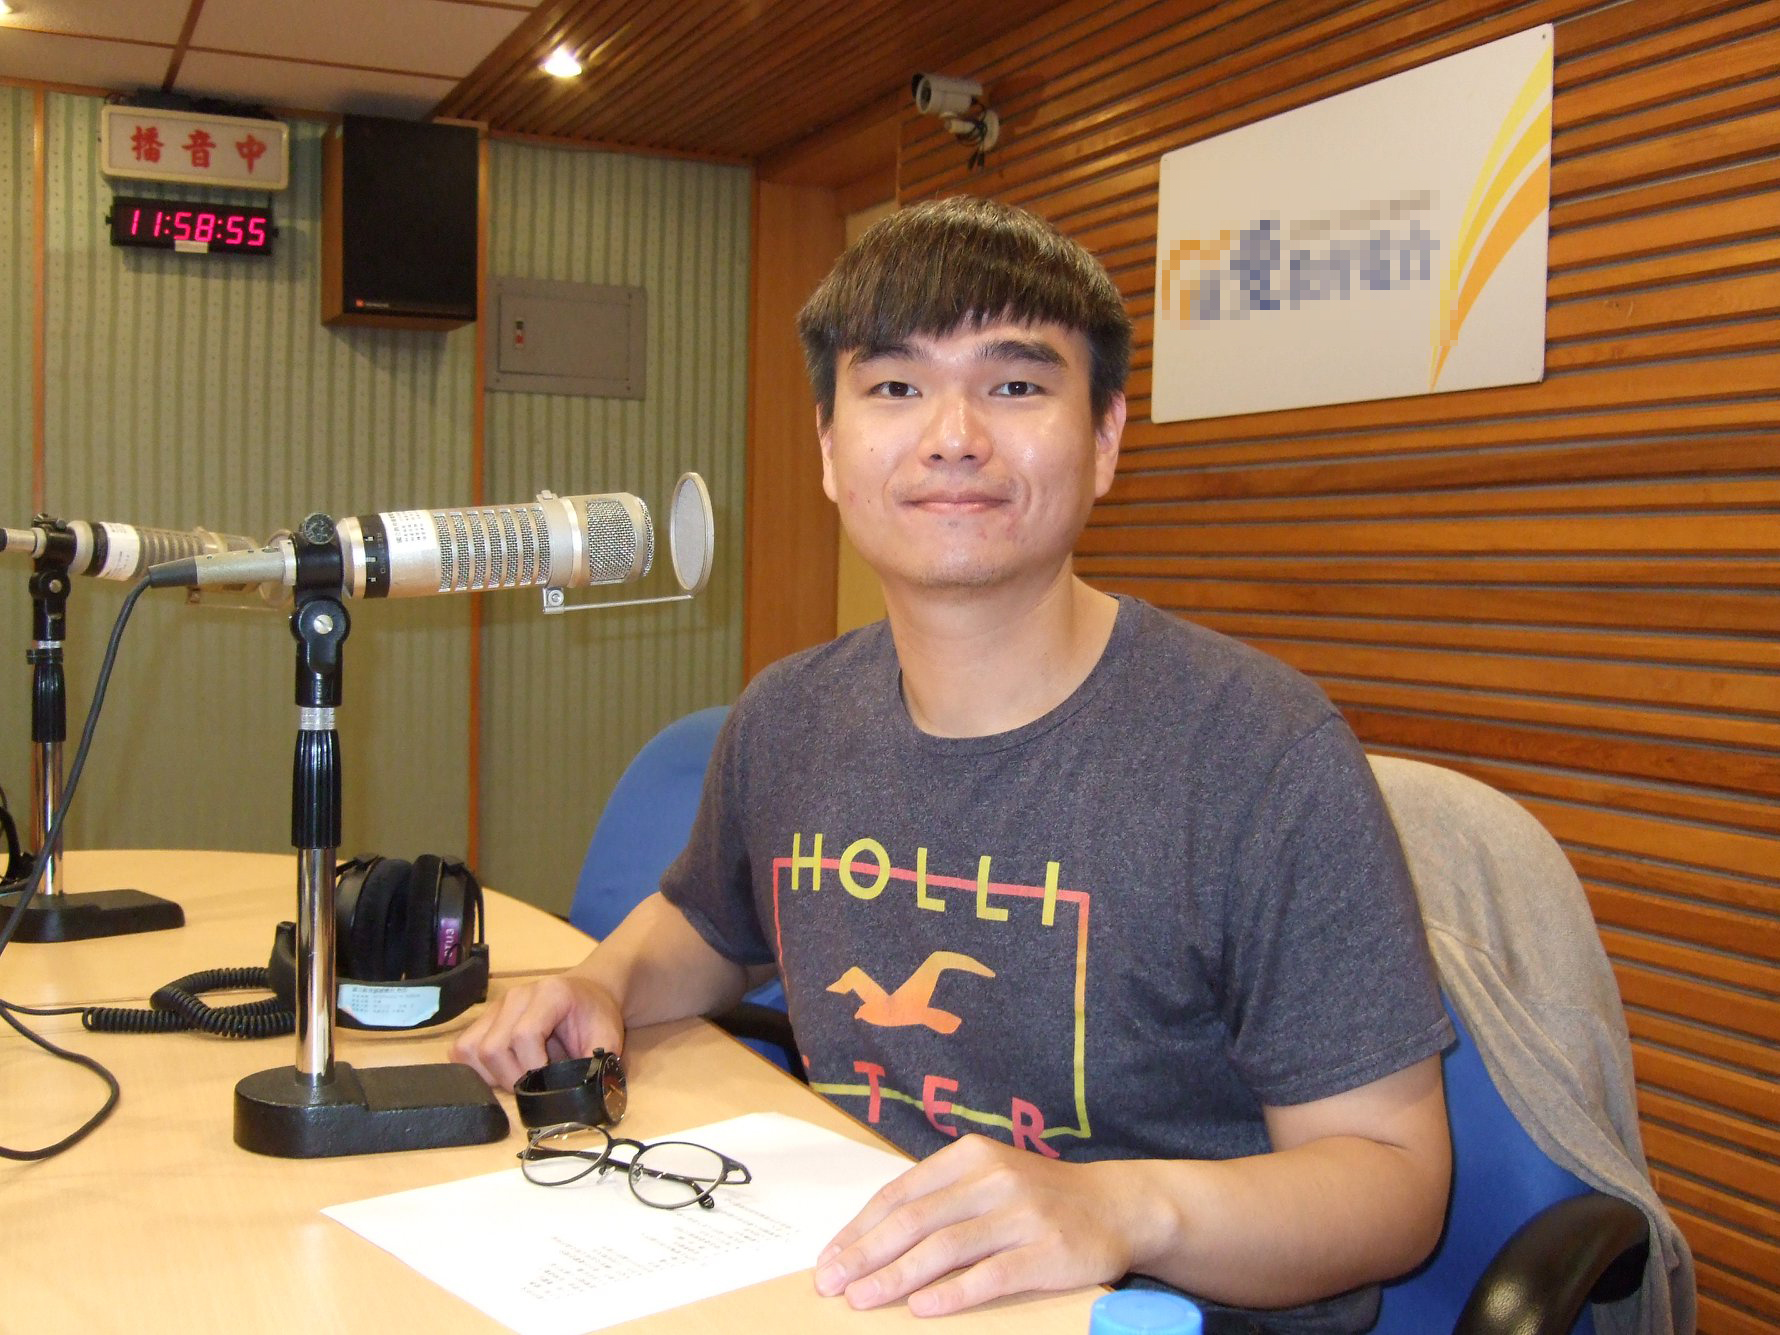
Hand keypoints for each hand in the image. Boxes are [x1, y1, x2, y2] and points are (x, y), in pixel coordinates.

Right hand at [449, 972, 623, 1090]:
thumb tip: (585, 1099)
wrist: (585, 993)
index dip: (531, 1068)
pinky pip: (462, 1049)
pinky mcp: (483, 1019)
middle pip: (492, 1047)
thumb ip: (598, 1065)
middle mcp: (517, 996)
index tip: (547, 1083)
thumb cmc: (595, 1016)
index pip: (524, 1035)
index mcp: (550, 994)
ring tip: (519, 1077)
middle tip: (533, 1086)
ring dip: (491, 1075)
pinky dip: (476, 1069)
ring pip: (470, 1049)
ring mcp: (496, 1006)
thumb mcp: (608, 1038)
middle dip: (511, 1078)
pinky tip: (502, 1072)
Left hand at [813, 1134, 1147, 1316]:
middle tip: (831, 1284)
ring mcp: (1023, 1214)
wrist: (1119, 1205)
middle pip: (915, 1221)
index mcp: (971, 1156)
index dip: (859, 1228)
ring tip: (862, 1300)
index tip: (828, 1257)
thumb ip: (940, 1198)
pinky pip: (992, 1274)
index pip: (901, 1194)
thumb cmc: (1040, 1197)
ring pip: (945, 1248)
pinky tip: (922, 1308)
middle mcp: (994, 1178)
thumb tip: (871, 1237)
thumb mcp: (989, 1178)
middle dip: (866, 1255)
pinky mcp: (1048, 1251)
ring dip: (897, 1277)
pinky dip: (953, 1293)